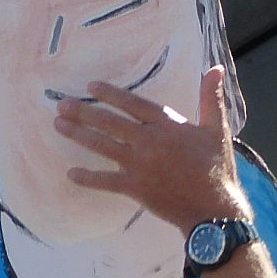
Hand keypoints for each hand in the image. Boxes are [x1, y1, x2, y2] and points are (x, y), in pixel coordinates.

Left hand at [55, 68, 251, 233]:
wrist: (214, 209)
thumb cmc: (217, 168)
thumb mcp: (217, 129)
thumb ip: (211, 98)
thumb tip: (216, 68)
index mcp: (168, 126)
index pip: (134, 104)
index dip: (111, 94)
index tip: (91, 86)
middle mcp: (149, 142)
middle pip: (110, 123)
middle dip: (84, 112)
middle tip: (61, 104)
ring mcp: (139, 166)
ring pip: (103, 146)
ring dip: (79, 135)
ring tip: (59, 125)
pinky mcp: (135, 188)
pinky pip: (106, 181)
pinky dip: (88, 178)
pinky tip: (71, 173)